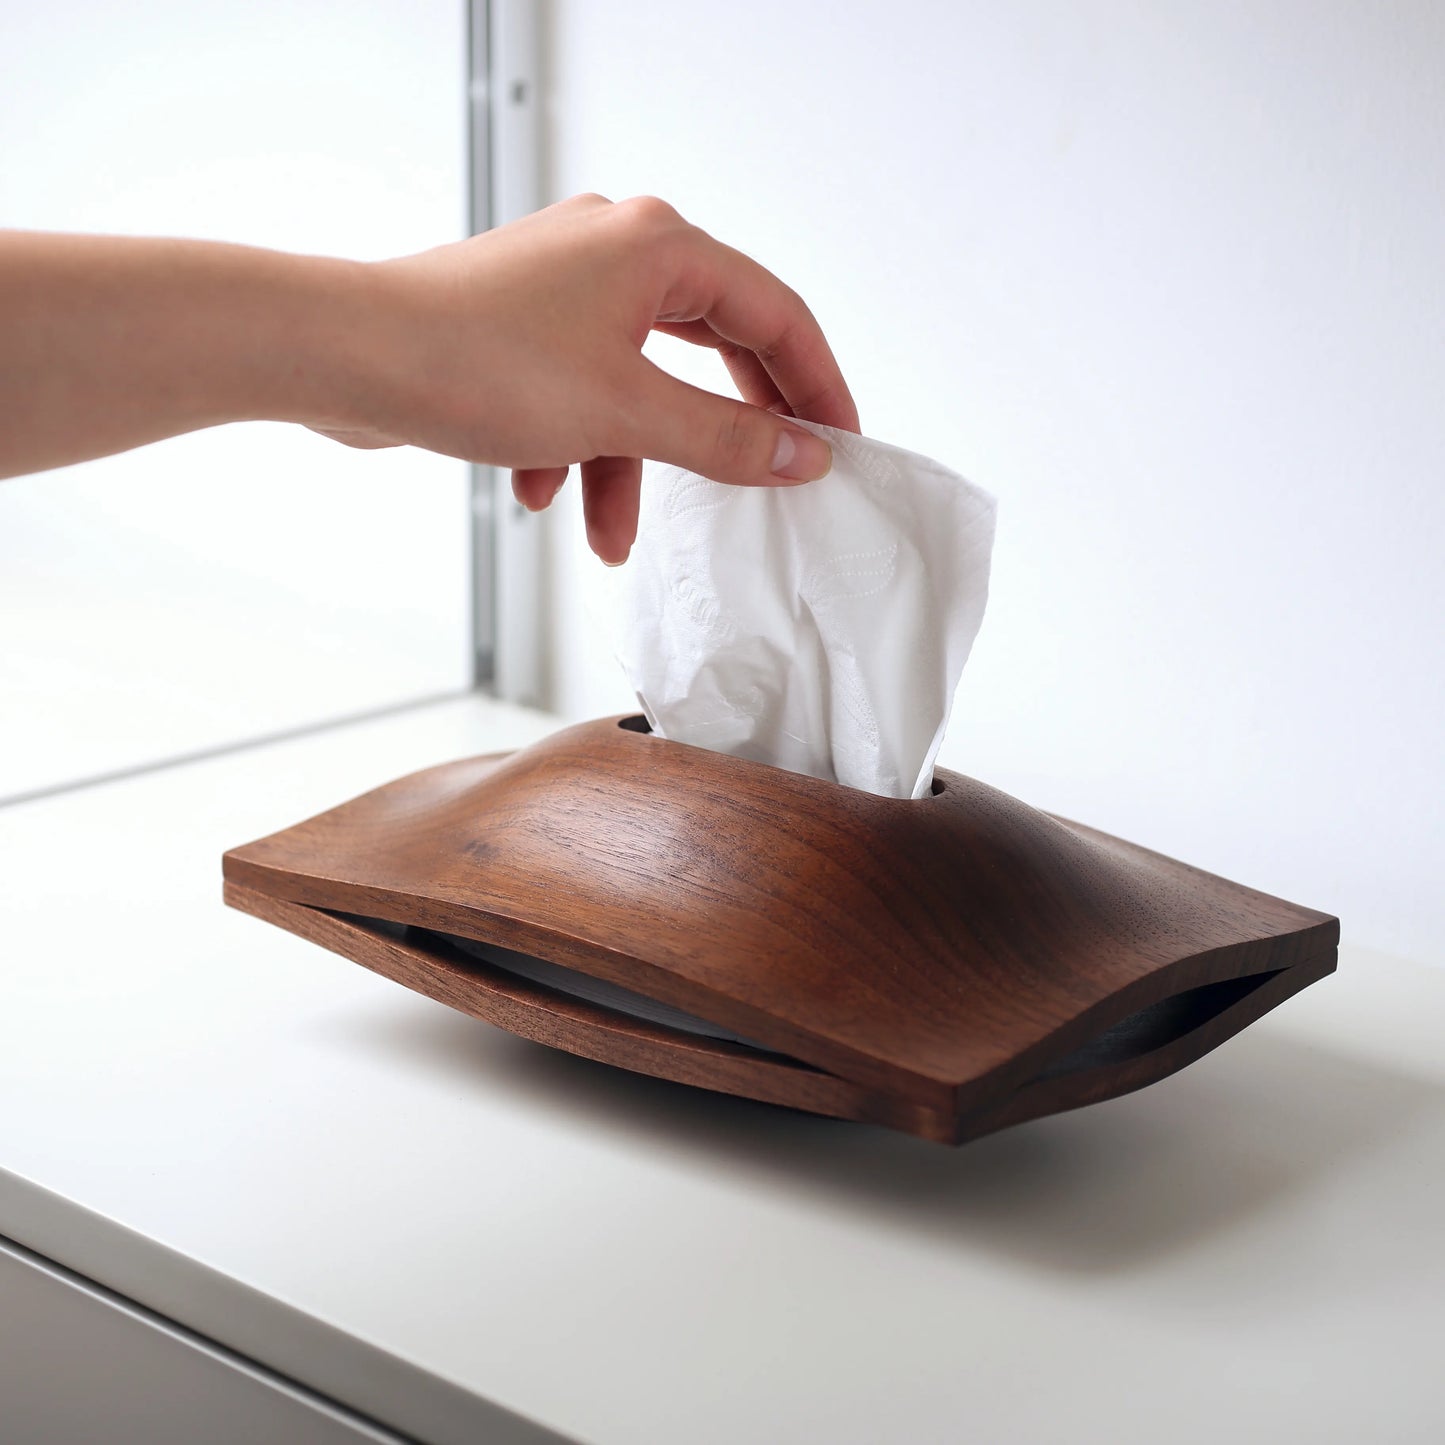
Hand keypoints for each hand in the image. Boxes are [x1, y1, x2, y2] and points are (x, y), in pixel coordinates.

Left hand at [335, 194, 859, 562]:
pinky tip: (537, 492)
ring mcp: (565, 290)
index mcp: (658, 247)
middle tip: (766, 484)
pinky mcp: (523, 328)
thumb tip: (801, 456)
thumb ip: (725, 439)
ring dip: (629, 467)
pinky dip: (572, 451)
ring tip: (609, 537)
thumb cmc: (473, 361)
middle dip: (723, 433)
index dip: (816, 386)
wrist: (342, 355)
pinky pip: (579, 396)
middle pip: (710, 349)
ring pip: (635, 388)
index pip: (774, 315)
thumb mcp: (624, 413)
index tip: (840, 447)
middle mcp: (616, 253)